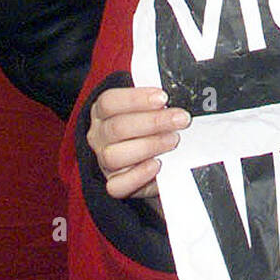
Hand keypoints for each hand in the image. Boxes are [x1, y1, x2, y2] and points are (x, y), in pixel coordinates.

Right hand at [87, 86, 190, 200]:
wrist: (142, 157)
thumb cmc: (144, 126)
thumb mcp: (145, 108)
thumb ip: (153, 102)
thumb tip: (174, 94)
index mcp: (102, 113)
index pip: (109, 102)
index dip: (136, 99)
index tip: (163, 98)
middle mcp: (99, 136)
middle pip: (117, 128)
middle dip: (153, 122)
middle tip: (180, 119)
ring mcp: (104, 161)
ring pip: (115, 156)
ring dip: (149, 146)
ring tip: (172, 140)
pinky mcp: (113, 183)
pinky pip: (118, 185)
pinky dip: (138, 175)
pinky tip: (157, 165)